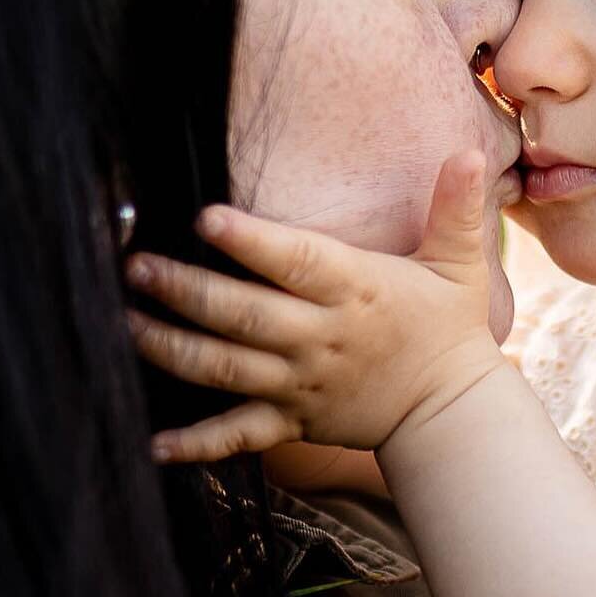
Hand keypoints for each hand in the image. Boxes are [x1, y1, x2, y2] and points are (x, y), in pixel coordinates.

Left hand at [124, 152, 503, 461]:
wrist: (450, 411)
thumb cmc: (448, 328)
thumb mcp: (459, 266)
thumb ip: (457, 209)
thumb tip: (472, 152)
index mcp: (355, 291)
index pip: (296, 262)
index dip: (250, 243)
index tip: (206, 220)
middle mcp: (320, 338)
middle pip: (244, 315)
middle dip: (186, 291)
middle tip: (136, 267)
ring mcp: (300, 384)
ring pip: (225, 368)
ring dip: (171, 347)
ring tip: (124, 322)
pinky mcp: (291, 422)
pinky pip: (236, 436)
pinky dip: (195, 444)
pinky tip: (153, 443)